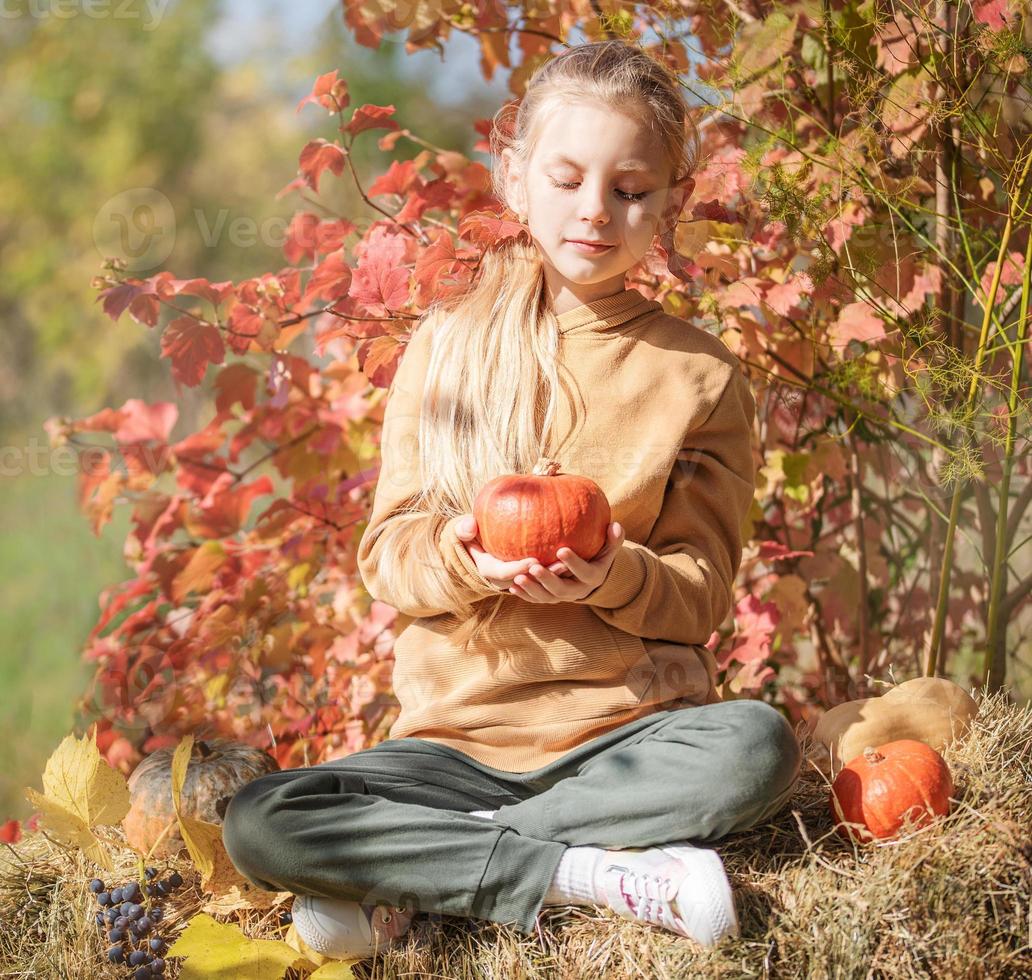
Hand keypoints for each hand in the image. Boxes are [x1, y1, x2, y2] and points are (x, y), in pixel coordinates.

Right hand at [453, 515, 570, 591]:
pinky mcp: (529, 576)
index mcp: (489, 570)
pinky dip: (558, 573)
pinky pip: (545, 579)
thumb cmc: (471, 534)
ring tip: (572, 563)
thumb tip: (469, 525)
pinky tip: (574, 558)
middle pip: (527, 582)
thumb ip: (464, 528)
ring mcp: (518, 580)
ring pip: (539, 585)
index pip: (505, 574)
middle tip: (561, 564)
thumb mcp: (463, 530)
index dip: (520, 569)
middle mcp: (505, 581)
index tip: (534, 560)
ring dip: (556, 576)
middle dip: (544, 577)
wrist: (477, 543)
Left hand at [510, 522, 624, 603]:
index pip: (585, 573)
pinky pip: (536, 600)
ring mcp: (563, 597)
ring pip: (546, 597)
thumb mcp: (609, 548)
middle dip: (547, 580)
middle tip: (534, 566)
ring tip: (518, 577)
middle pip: (562, 590)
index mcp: (593, 577)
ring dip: (532, 589)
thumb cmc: (598, 555)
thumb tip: (615, 525)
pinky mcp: (550, 598)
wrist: (590, 576)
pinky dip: (525, 595)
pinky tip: (512, 586)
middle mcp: (578, 591)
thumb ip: (613, 539)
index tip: (561, 550)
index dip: (574, 563)